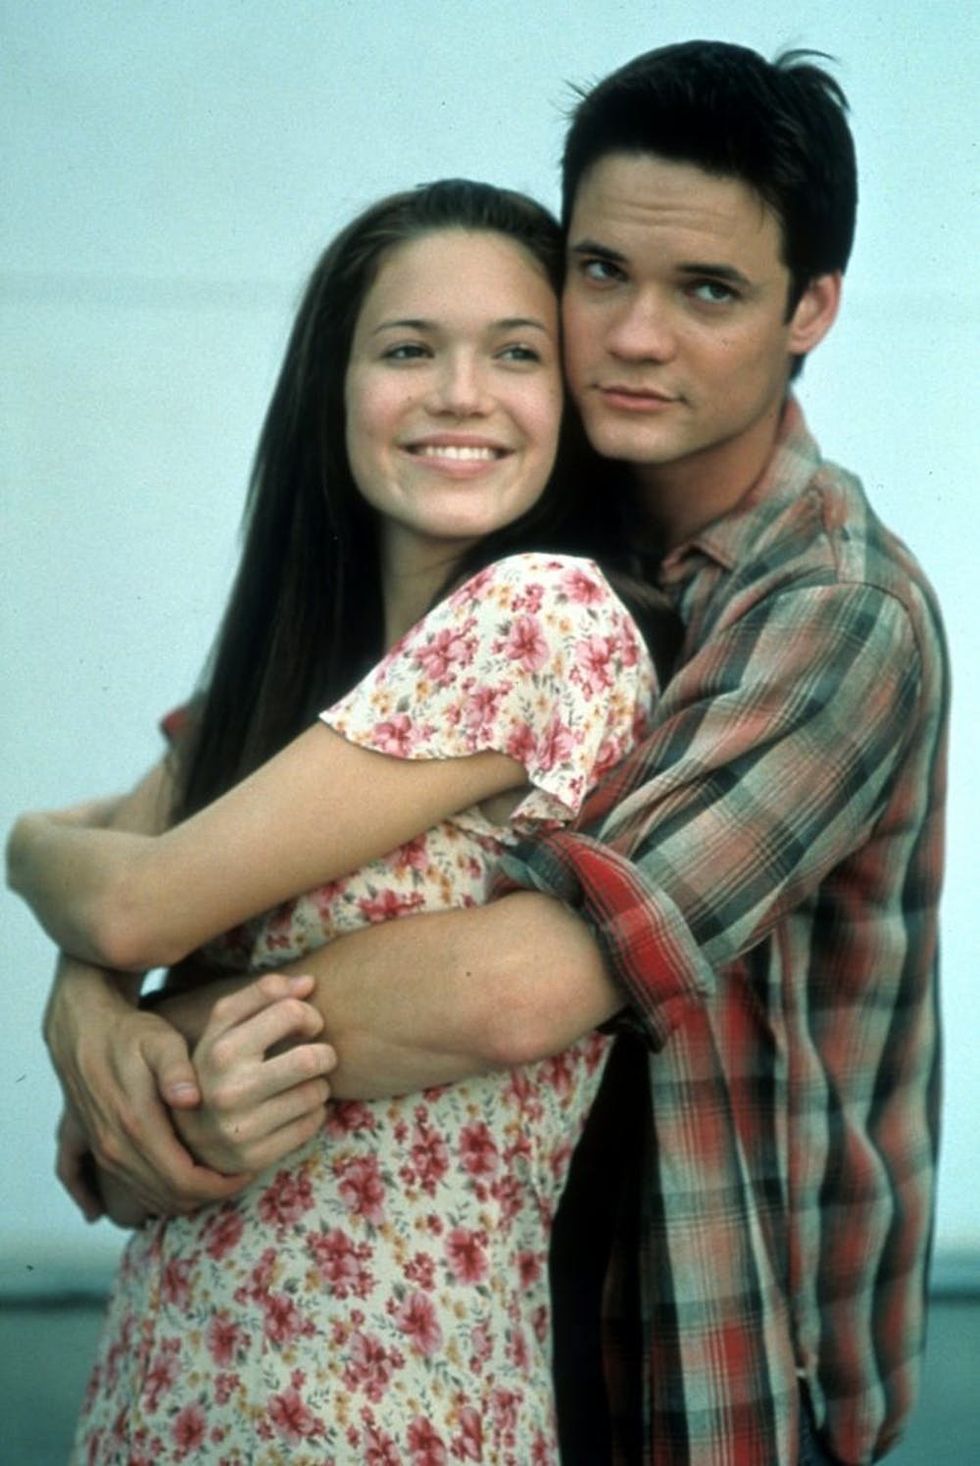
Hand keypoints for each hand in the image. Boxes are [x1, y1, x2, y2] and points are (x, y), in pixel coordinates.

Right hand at [44, 957, 250, 1215]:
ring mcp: (105, 1152)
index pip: (182, 1179)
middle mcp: (116, 1147)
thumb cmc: (130, 1034)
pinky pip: (133, 1188)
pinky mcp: (99, 1151)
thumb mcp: (159, 1040)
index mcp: (136, 1123)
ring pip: (151, 1197)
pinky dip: (160, 1196)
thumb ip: (176, 1069)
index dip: (218, 1185)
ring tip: (220, 1178)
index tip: (247, 1174)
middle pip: (169, 1197)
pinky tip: (183, 1191)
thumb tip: (190, 1099)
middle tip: (241, 1178)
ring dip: (186, 1198)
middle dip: (208, 1195)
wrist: (82, 1030)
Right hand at [175, 973, 335, 1173]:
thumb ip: (261, 995)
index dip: (307, 1013)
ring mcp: (241, 1129)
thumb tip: (309, 982)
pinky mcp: (255, 1157)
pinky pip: (312, 1123)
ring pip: (316, 1093)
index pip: (290, 1012)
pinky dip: (313, 1112)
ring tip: (302, 1083)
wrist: (181, 1132)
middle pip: (311, 1058)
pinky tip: (295, 1108)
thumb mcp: (222, 1026)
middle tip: (318, 1056)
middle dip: (325, 1054)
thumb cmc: (214, 1066)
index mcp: (220, 1051)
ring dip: (319, 1085)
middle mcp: (228, 1091)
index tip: (305, 1024)